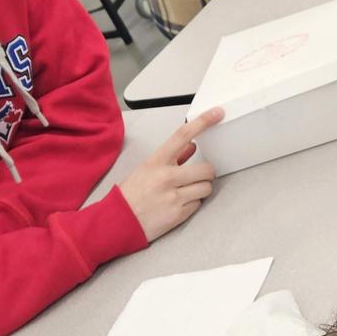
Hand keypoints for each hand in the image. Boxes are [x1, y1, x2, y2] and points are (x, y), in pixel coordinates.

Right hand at [119, 108, 222, 242]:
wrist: (120, 222)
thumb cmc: (131, 194)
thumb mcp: (147, 168)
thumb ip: (172, 157)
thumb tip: (192, 147)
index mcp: (156, 161)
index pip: (182, 135)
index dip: (203, 122)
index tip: (216, 114)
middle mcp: (166, 177)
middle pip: (206, 169)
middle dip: (207, 173)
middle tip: (201, 175)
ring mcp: (173, 196)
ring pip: (206, 188)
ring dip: (201, 189)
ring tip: (186, 191)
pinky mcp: (178, 214)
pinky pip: (198, 204)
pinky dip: (193, 203)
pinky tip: (179, 203)